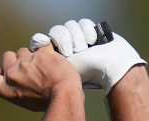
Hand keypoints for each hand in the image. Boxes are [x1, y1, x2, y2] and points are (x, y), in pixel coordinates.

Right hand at [0, 46, 81, 111]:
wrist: (64, 94)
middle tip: (30, 70)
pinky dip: (47, 52)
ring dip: (32, 56)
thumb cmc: (46, 101)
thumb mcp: (24, 100)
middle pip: (7, 56)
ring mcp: (25, 61)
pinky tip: (54, 62)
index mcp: (6, 88)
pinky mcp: (40, 52)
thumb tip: (8, 78)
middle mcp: (12, 73)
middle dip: (16, 60)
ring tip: (45, 68)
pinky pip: (41, 46)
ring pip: (24, 50)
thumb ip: (14, 87)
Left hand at [29, 19, 145, 92]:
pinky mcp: (89, 30)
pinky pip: (82, 22)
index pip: (48, 38)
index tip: (53, 45)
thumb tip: (38, 44)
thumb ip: (48, 57)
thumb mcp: (63, 66)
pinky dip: (87, 30)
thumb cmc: (86, 70)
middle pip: (58, 30)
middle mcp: (67, 44)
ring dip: (78, 37)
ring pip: (70, 26)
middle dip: (66, 40)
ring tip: (85, 48)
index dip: (52, 39)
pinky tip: (92, 41)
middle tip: (74, 51)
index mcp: (58, 54)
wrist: (110, 65)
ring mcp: (78, 37)